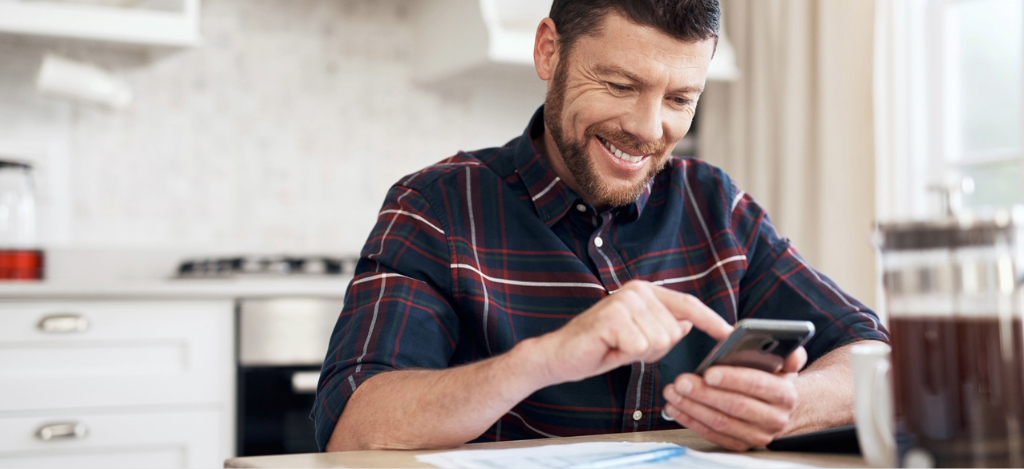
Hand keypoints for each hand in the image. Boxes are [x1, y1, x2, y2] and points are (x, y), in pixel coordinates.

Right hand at [534, 280, 732, 384]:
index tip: (729, 333)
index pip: (687, 304)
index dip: (710, 321)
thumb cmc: (599, 347)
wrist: (559, 355)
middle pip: (674, 331)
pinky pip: (640, 348)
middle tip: (626, 347)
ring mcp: (624, 301)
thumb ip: (663, 327)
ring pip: (659, 341)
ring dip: (639, 353)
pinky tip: (608, 348)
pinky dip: (625, 356)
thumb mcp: (638, 338)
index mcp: (644, 291)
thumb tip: (687, 323)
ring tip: (616, 347)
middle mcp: (636, 290)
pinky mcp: (613, 318)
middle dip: (654, 349)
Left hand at [662, 347, 807, 450]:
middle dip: (705, 393)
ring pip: (721, 422)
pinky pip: (712, 434)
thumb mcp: (784, 364)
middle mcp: (775, 418)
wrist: (779, 408)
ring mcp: (757, 435)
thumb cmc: (773, 380)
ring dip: (692, 407)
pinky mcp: (741, 444)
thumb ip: (787, 353)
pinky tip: (676, 407)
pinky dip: (691, 420)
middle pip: (735, 406)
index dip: (732, 379)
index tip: (709, 372)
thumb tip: (785, 348)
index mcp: (785, 394)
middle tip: (682, 381)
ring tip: (674, 391)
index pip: (758, 385)